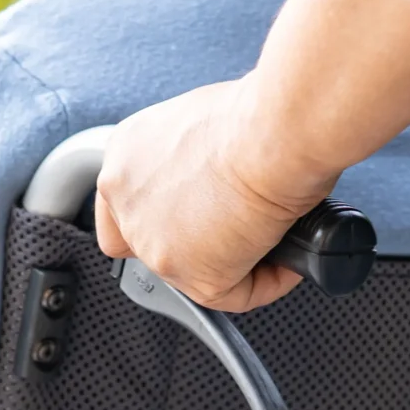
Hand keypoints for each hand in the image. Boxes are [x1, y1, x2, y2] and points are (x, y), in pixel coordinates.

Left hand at [93, 76, 337, 311]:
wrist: (273, 132)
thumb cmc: (254, 115)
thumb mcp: (204, 123)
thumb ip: (193, 158)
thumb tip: (219, 176)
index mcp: (126, 157)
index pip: (122, 208)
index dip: (163, 219)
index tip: (195, 219)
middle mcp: (126, 200)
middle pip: (155, 245)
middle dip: (200, 243)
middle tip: (242, 228)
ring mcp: (152, 242)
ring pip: (192, 273)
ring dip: (235, 260)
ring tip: (273, 237)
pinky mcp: (189, 274)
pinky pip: (233, 294)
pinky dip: (267, 281)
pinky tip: (287, 259)